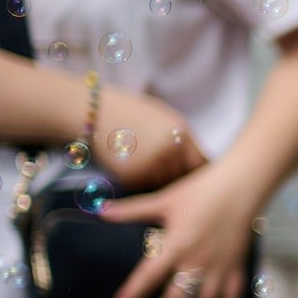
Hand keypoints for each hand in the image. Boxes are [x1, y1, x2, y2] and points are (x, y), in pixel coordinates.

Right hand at [89, 86, 204, 188]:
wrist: (95, 111)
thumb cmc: (131, 113)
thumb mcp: (165, 119)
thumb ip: (184, 140)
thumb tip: (202, 165)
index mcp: (181, 133)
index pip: (200, 165)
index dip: (196, 173)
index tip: (192, 177)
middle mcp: (169, 150)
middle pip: (182, 177)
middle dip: (174, 178)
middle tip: (163, 172)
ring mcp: (151, 164)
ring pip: (162, 185)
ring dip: (156, 181)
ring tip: (142, 164)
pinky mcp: (132, 175)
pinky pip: (142, 187)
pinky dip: (137, 181)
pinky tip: (129, 165)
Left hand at [101, 159, 261, 297]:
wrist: (242, 186)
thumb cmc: (201, 191)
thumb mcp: (164, 199)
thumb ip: (132, 210)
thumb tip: (100, 211)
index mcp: (177, 244)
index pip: (150, 276)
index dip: (134, 294)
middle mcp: (198, 261)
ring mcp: (220, 268)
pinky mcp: (236, 269)